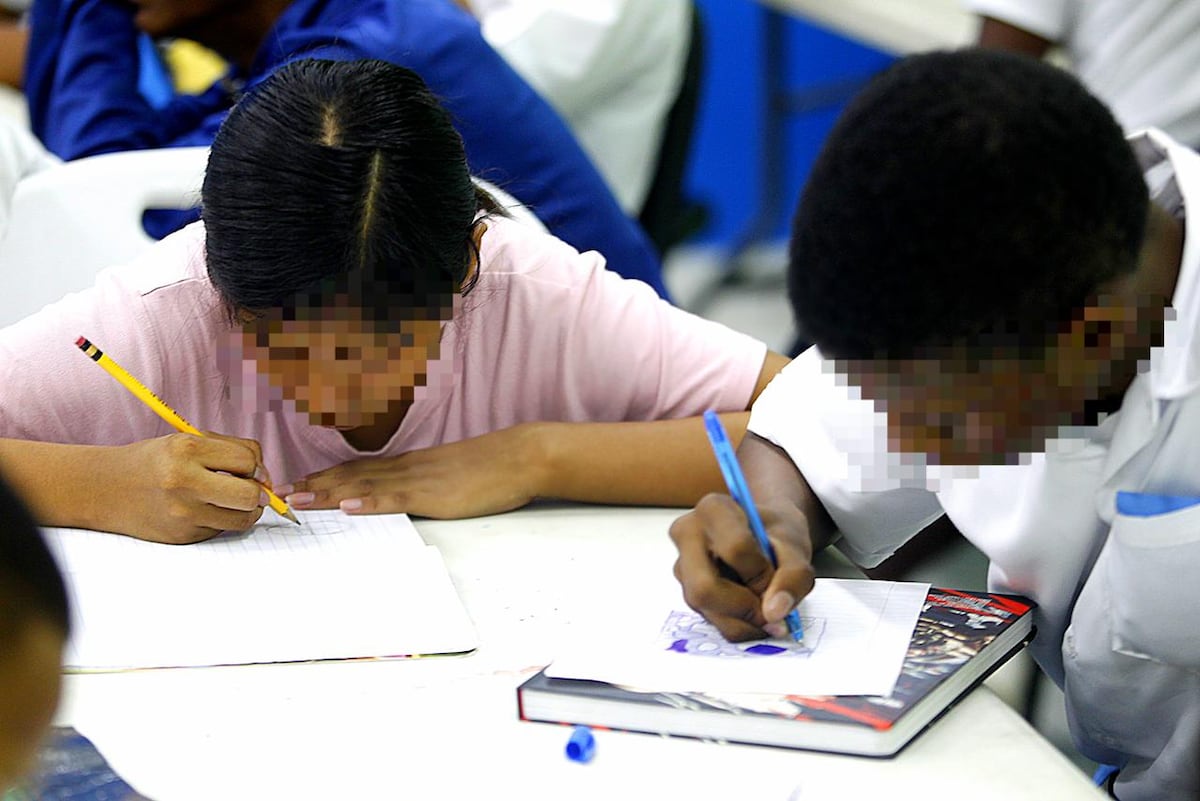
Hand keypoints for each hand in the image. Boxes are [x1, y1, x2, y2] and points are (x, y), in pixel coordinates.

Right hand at [106, 432, 268, 543]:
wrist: (106, 488)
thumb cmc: (156, 461)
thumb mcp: (189, 440)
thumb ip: (232, 451)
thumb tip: (267, 479)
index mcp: (187, 449)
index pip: (248, 460)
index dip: (255, 465)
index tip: (249, 468)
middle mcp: (183, 482)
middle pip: (250, 495)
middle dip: (258, 493)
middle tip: (249, 489)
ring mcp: (182, 513)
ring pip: (242, 518)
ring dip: (245, 510)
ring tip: (229, 499)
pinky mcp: (183, 536)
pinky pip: (222, 529)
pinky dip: (222, 520)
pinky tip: (203, 509)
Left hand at [278, 425, 547, 518]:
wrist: (520, 456)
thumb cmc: (493, 467)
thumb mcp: (453, 473)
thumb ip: (428, 481)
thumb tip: (412, 492)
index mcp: (411, 464)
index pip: (360, 468)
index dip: (328, 475)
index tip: (300, 481)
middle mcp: (407, 468)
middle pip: (352, 474)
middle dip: (315, 484)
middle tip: (282, 493)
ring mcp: (418, 480)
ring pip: (364, 485)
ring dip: (328, 492)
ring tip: (298, 499)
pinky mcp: (433, 494)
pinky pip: (394, 499)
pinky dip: (367, 501)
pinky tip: (346, 506)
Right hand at [669, 493, 815, 641]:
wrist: (765, 536)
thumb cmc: (775, 533)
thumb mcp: (796, 546)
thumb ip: (793, 576)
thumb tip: (774, 612)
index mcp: (713, 509)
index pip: (735, 549)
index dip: (761, 572)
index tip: (776, 574)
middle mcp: (687, 536)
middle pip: (704, 588)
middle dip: (745, 608)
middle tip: (772, 610)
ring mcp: (683, 566)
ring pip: (707, 610)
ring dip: (746, 621)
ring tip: (768, 609)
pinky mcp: (688, 591)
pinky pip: (713, 621)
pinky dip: (741, 625)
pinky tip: (755, 613)